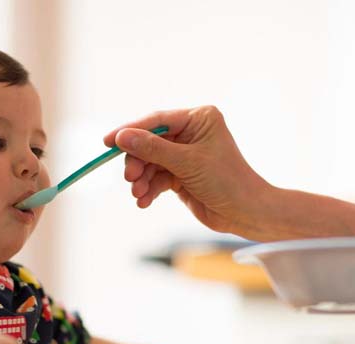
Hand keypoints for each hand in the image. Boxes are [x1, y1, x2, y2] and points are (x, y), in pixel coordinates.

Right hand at [104, 106, 271, 237]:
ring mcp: (186, 156)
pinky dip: (149, 189)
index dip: (131, 131)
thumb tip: (121, 137)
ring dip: (142, 179)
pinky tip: (144, 201)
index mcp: (198, 119)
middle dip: (138, 162)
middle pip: (150, 143)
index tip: (108, 142)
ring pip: (150, 163)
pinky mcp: (182, 176)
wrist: (245, 213)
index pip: (156, 121)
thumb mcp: (186, 162)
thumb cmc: (225, 181)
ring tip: (139, 194)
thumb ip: (152, 148)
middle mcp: (191, 134)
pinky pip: (157, 178)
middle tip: (130, 178)